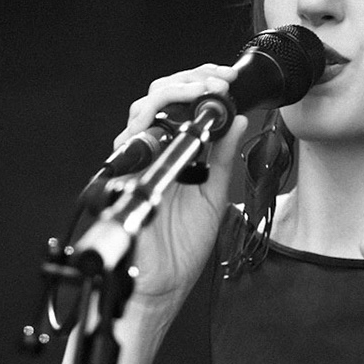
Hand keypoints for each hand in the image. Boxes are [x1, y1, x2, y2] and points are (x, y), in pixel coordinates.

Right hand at [105, 66, 250, 308]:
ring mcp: (138, 161)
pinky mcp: (126, 174)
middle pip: (161, 98)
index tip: (228, 81)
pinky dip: (157, 118)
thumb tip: (237, 120)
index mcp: (176, 157)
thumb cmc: (180, 249)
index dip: (203, 87)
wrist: (161, 284)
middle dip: (192, 80)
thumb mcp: (214, 195)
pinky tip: (183, 113)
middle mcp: (154, 154)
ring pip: (144, 108)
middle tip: (219, 79)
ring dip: (176, 91)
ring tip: (204, 89)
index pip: (183, 107)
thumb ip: (223, 158)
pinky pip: (134, 136)